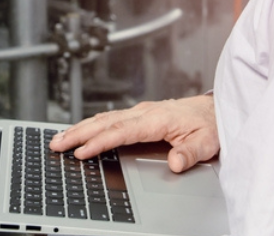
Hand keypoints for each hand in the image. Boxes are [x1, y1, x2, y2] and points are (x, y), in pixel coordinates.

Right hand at [48, 95, 218, 172]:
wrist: (217, 110)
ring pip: (104, 119)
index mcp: (157, 118)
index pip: (121, 131)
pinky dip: (91, 125)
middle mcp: (144, 112)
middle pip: (104, 122)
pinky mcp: (140, 114)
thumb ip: (190, 153)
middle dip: (78, 133)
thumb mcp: (206, 142)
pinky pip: (110, 118)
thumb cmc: (211, 124)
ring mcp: (140, 112)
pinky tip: (81, 131)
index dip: (99, 142)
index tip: (82, 151)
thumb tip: (175, 163)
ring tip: (60, 139)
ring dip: (80, 128)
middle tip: (56, 144)